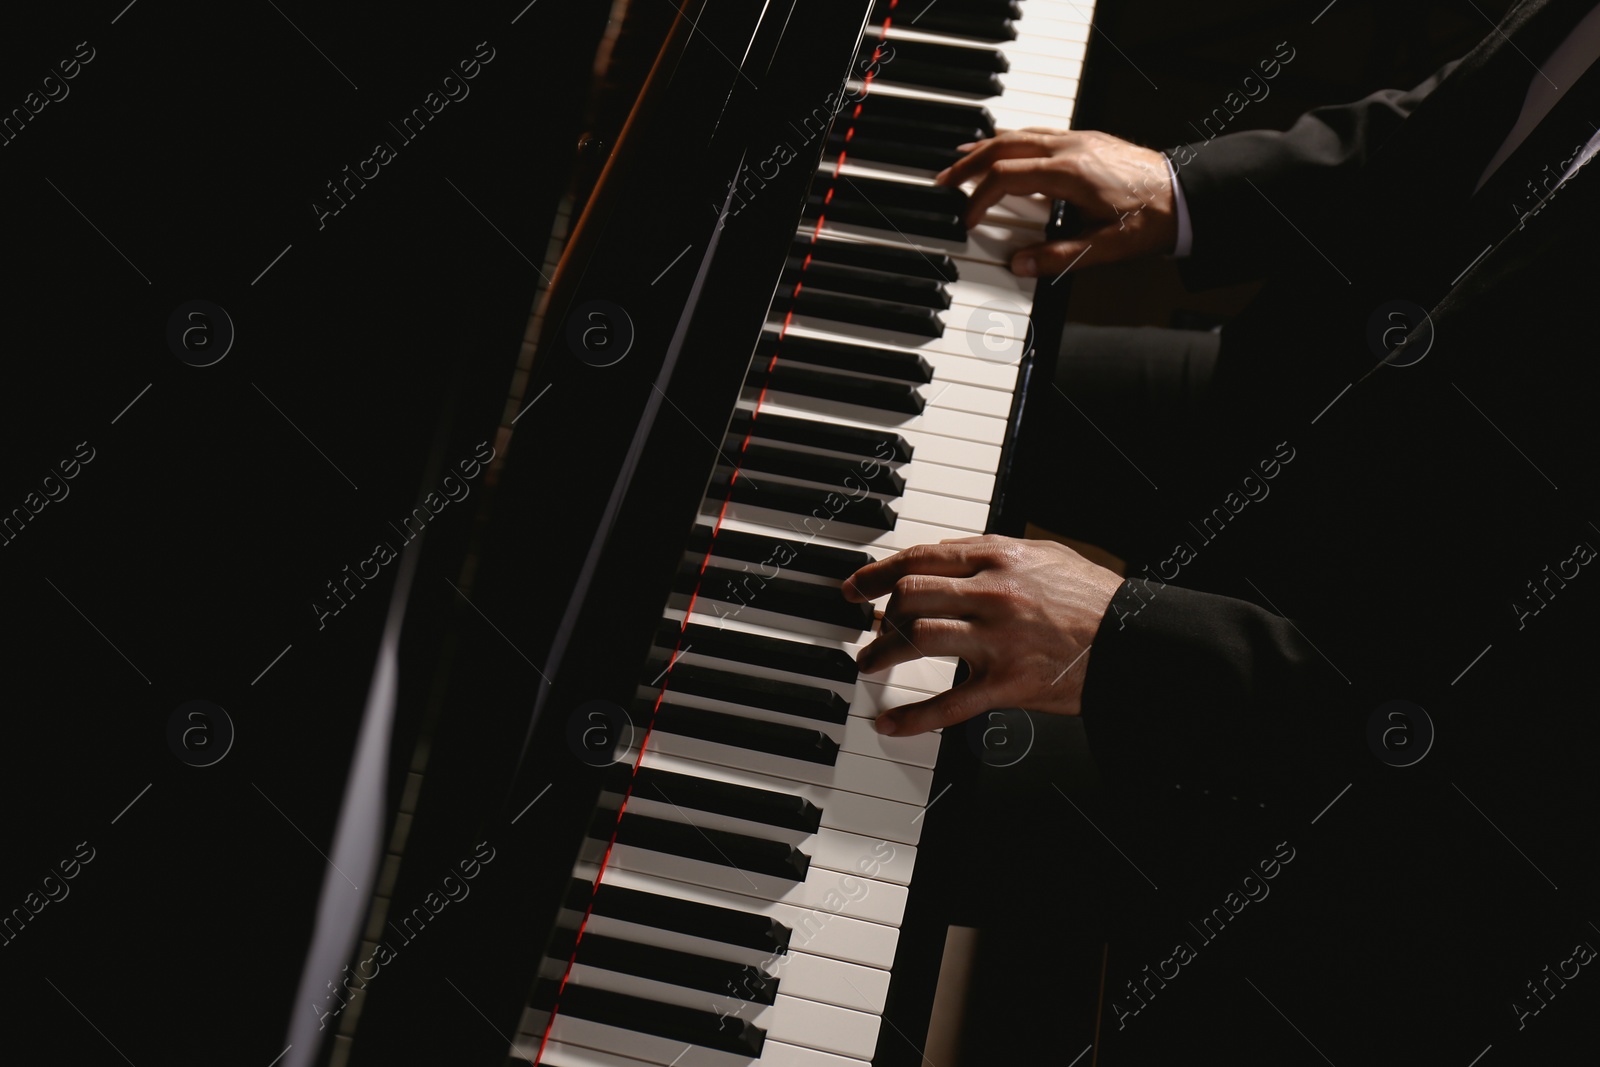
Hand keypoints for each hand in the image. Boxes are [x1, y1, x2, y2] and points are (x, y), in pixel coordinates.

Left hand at [840, 535, 1123, 735]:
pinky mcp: (1007, 683)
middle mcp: (992, 593)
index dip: (878, 574)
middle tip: (866, 631)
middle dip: (879, 617)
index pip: (919, 560)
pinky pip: (947, 703)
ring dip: (884, 653)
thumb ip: (992, 555)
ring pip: (918, 639)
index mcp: (997, 558)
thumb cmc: (1092, 598)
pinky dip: (912, 718)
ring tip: (871, 663)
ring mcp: (997, 639)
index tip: (856, 588)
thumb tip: (944, 559)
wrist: (1133, 639)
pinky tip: (889, 724)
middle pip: (910, 597)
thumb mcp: (1042, 555)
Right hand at [934, 129, 1176, 276]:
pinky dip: (1011, 142)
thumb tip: (1019, 265)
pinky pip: (1037, 134)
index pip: (1006, 177)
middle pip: (1004, 146)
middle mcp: (1071, 147)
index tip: (966, 219)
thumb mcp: (1106, 248)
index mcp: (1070, 172)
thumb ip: (1058, 257)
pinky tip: (1005, 150)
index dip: (979, 199)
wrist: (1188, 194)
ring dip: (986, 147)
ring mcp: (1079, 140)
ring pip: (1019, 134)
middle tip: (943, 179)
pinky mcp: (1088, 140)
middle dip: (968, 163)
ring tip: (961, 159)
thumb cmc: (1152, 219)